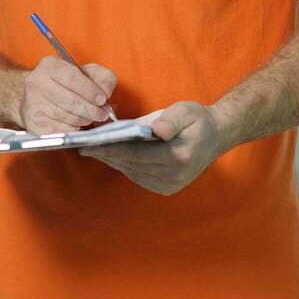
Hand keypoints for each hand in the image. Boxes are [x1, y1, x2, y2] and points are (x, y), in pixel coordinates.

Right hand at [20, 56, 115, 133]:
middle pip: (70, 100)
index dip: (90, 90)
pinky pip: (61, 130)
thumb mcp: (86, 73)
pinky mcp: (34, 123)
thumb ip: (102, 77)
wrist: (37, 96)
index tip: (102, 99)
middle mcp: (38, 83)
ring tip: (89, 116)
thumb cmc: (66, 84)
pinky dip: (73, 129)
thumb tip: (105, 91)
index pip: (72, 78)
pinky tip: (75, 123)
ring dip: (84, 119)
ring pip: (67, 117)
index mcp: (50, 66)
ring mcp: (34, 104)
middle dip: (91, 109)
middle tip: (102, 113)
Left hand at [79, 101, 223, 194]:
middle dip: (105, 154)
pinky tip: (111, 155)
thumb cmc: (197, 120)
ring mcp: (169, 185)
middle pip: (129, 165)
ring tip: (93, 149)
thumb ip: (171, 120)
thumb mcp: (186, 111)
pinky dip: (124, 165)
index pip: (134, 154)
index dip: (109, 149)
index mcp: (177, 157)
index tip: (88, 145)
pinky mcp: (166, 188)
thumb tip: (157, 130)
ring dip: (112, 161)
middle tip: (82, 145)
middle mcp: (172, 176)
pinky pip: (138, 176)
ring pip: (131, 172)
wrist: (216, 137)